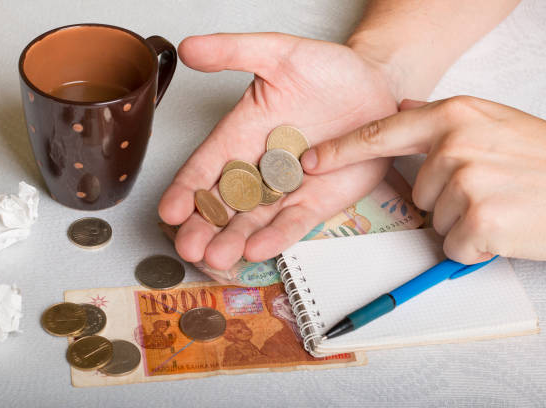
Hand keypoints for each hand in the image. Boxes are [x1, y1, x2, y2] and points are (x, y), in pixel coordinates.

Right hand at [158, 33, 397, 270]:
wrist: (377, 87)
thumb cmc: (328, 71)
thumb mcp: (279, 53)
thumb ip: (234, 51)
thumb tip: (189, 48)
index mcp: (241, 135)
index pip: (206, 165)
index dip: (187, 188)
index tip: (169, 210)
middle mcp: (258, 167)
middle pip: (224, 201)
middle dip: (204, 225)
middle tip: (187, 246)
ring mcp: (287, 187)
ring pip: (254, 218)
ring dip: (234, 238)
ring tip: (216, 256)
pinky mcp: (317, 200)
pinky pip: (294, 221)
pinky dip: (276, 235)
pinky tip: (256, 249)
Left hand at [302, 96, 545, 262]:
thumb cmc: (544, 160)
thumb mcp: (493, 121)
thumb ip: (440, 119)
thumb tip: (400, 109)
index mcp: (454, 116)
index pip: (380, 134)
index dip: (339, 150)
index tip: (309, 162)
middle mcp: (455, 144)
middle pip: (415, 191)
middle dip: (445, 200)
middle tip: (490, 190)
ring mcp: (466, 181)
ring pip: (433, 220)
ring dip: (463, 221)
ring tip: (502, 204)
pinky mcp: (480, 219)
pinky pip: (453, 245)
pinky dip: (475, 246)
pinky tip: (504, 227)